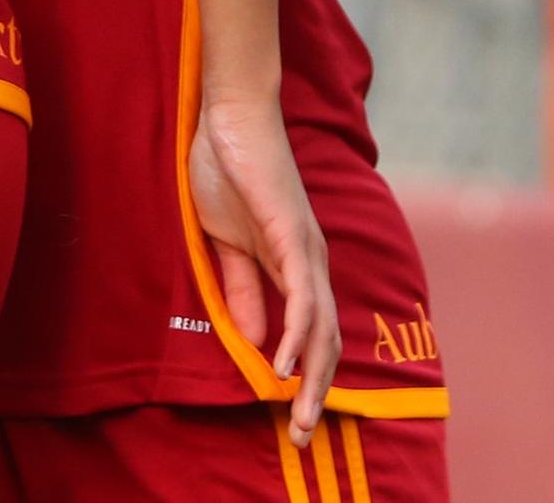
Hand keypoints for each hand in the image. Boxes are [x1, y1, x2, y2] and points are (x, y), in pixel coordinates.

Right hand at [191, 93, 340, 443]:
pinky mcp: (291, 234)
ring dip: (314, 379)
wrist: (230, 114)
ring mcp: (306, 248)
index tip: (291, 418)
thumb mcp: (226, 243)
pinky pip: (300, 296)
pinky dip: (298, 335)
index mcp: (295, 263)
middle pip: (327, 342)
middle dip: (317, 394)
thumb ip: (242, 288)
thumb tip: (258, 340)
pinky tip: (286, 366)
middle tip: (301, 438)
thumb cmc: (228, 170)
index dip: (308, 380)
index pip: (312, 333)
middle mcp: (311, 260)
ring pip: (322, 327)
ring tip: (299, 418)